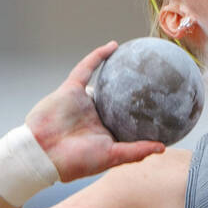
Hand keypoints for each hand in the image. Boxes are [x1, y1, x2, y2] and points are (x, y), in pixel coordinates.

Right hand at [24, 41, 165, 182]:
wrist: (41, 153)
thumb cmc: (76, 161)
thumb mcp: (111, 157)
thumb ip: (136, 151)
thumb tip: (162, 147)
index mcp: (106, 132)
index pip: (129, 121)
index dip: (144, 115)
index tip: (165, 107)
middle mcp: (97, 116)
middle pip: (119, 99)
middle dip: (134, 90)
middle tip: (157, 79)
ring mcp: (84, 102)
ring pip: (104, 81)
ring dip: (118, 68)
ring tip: (138, 57)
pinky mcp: (71, 89)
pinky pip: (86, 68)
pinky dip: (98, 56)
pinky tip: (114, 46)